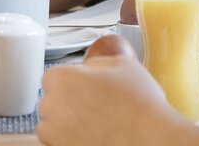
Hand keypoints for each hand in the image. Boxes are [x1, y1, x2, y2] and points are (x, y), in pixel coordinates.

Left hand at [38, 35, 198, 145]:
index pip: (51, 77)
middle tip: (93, 107)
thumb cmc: (138, 103)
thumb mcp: (123, 65)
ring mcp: (54, 132)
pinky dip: (68, 141)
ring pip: (50, 125)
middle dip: (66, 103)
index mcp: (62, 78)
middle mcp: (52, 105)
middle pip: (50, 101)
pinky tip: (90, 136)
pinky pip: (56, 143)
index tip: (82, 88)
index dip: (69, 82)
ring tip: (92, 124)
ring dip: (65, 124)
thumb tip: (91, 67)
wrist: (148, 137)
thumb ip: (98, 62)